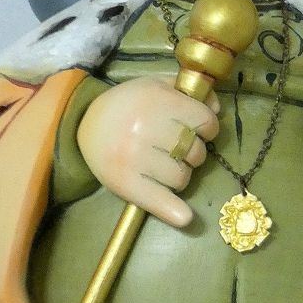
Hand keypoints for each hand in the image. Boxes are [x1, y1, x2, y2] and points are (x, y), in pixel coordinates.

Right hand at [77, 78, 218, 226]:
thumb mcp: (156, 85)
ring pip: (181, 176)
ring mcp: (134, 157)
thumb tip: (216, 108)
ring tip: (167, 166)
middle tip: (179, 150)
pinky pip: (157, 200)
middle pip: (195, 150)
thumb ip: (188, 91)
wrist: (85, 123)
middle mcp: (146, 128)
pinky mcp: (124, 182)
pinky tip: (184, 217)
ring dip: (181, 174)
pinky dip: (173, 211)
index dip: (208, 127)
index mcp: (157, 101)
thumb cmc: (128, 104)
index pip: (204, 120)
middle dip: (194, 152)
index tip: (201, 131)